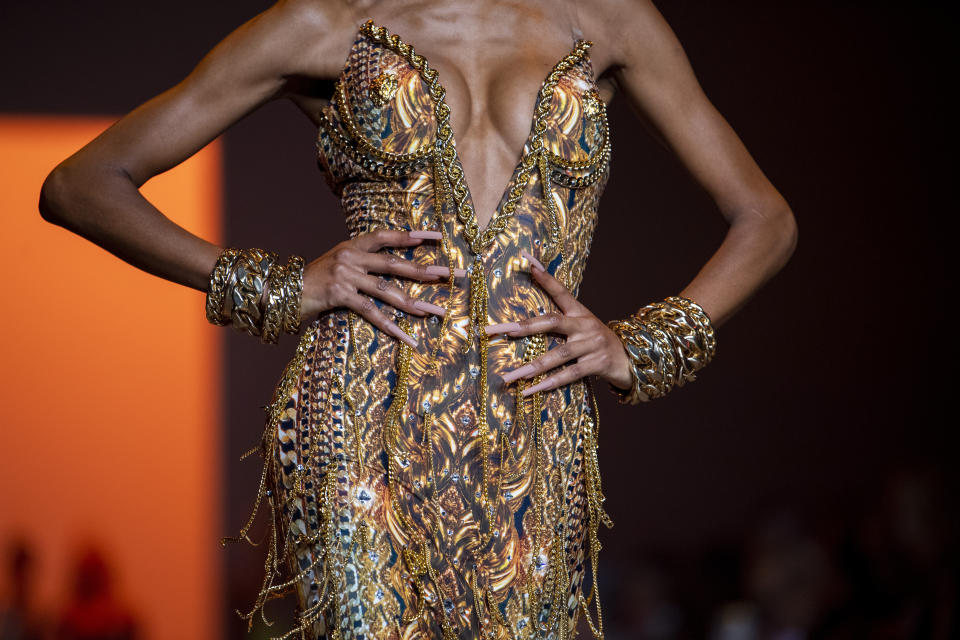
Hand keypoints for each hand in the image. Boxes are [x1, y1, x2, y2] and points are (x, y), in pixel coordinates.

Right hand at [301, 229, 465, 346]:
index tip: (437, 237)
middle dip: (426, 271)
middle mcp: (350, 257)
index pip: (386, 236)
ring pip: (387, 290)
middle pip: (395, 263)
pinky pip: (371, 312)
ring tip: (436, 311)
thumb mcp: (336, 263)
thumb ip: (361, 263)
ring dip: (414, 303)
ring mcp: (345, 275)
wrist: (280, 292)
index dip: (411, 235)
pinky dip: (390, 326)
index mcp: (352, 246)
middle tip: (452, 275)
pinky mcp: (339, 295)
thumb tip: (390, 269)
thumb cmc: (312, 281)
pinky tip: (406, 337)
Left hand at [485, 252, 632, 395]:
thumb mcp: (582, 325)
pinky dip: (550, 383)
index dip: (545, 277)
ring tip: (510, 376)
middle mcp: (585, 325)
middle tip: (499, 330)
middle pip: (551, 322)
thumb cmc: (596, 342)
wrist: (631, 360)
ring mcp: (592, 345)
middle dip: (523, 327)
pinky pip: (570, 374)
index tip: (527, 263)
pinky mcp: (597, 364)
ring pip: (558, 355)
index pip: (560, 291)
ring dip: (532, 366)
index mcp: (579, 313)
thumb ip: (559, 319)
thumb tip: (527, 317)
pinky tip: (532, 390)